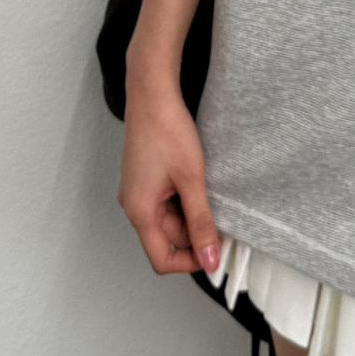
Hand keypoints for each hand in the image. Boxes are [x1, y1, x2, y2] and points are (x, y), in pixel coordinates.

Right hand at [118, 72, 222, 276]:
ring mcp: (137, 192)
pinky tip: (195, 180)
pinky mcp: (143, 179)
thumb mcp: (191, 180)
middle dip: (195, 232)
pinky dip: (183, 199)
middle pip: (167, 239)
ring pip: (168, 220)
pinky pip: (164, 202)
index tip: (215, 251)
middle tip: (220, 213)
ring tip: (206, 188)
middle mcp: (133, 205)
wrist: (152, 93)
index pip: (162, 259)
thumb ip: (201, 222)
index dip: (190, 262)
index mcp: (140, 211)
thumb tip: (210, 259)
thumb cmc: (167, 131)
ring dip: (190, 213)